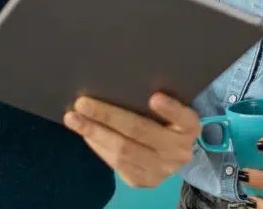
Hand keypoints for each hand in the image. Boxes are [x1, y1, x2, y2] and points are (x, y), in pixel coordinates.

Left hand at [64, 93, 200, 187]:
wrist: (172, 156)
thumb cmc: (166, 122)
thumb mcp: (170, 110)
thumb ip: (155, 98)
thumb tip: (114, 80)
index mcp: (190, 127)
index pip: (184, 118)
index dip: (170, 109)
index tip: (154, 97)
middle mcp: (179, 151)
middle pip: (141, 131)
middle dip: (108, 116)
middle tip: (82, 103)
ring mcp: (162, 169)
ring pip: (123, 150)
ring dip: (94, 133)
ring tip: (73, 119)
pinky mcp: (144, 181)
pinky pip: (117, 164)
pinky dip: (98, 146)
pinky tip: (85, 133)